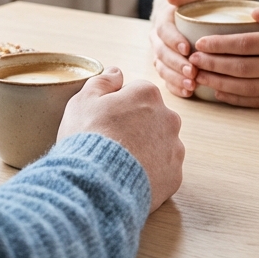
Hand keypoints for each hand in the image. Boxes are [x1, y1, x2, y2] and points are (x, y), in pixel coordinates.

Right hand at [58, 67, 184, 211]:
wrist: (96, 184)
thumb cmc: (88, 138)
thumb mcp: (83, 101)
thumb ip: (102, 82)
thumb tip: (117, 72)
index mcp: (147, 94)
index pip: (135, 93)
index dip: (117, 106)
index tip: (104, 121)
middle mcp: (168, 117)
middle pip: (151, 118)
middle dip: (135, 127)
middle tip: (111, 142)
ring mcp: (174, 148)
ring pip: (160, 144)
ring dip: (145, 149)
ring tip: (119, 163)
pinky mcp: (175, 175)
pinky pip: (163, 170)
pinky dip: (150, 173)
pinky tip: (130, 178)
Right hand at [149, 0, 215, 97]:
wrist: (204, 21)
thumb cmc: (202, 7)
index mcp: (163, 21)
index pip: (163, 31)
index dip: (173, 40)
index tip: (187, 48)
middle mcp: (158, 40)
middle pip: (162, 54)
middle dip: (176, 64)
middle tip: (192, 71)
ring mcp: (162, 57)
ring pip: (163, 69)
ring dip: (176, 78)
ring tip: (191, 85)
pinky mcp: (169, 69)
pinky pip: (168, 81)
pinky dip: (176, 88)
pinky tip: (188, 93)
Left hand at [188, 1, 258, 107]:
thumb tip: (252, 11)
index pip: (247, 45)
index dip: (221, 45)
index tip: (200, 43)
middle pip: (242, 68)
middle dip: (214, 64)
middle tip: (193, 60)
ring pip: (246, 88)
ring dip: (219, 83)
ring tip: (199, 76)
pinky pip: (256, 102)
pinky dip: (234, 98)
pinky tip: (217, 92)